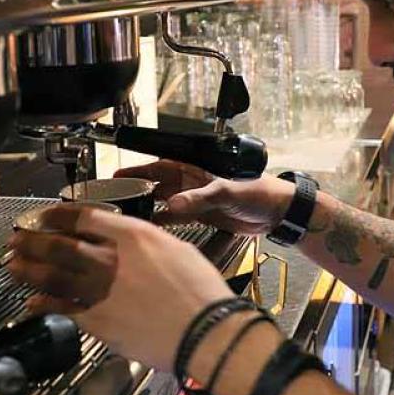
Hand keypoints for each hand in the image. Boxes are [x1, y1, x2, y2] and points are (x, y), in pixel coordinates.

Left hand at [7, 203, 232, 370]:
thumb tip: (133, 245)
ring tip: (13, 266)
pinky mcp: (97, 321)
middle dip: (34, 241)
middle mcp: (110, 259)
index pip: (85, 218)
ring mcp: (100, 290)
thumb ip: (147, 244)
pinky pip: (61, 309)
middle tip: (18, 240)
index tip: (45, 217)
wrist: (204, 329)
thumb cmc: (201, 291)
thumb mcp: (178, 249)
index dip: (59, 216)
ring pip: (53, 275)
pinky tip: (32, 304)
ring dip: (29, 269)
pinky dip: (43, 305)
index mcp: (133, 236)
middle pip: (60, 244)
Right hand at [114, 160, 292, 234]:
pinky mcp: (202, 215)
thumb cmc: (259, 189)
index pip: (159, 165)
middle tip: (115, 200)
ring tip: (127, 216)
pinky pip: (176, 218)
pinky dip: (164, 223)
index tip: (118, 177)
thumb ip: (200, 197)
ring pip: (164, 202)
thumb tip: (174, 204)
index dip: (138, 171)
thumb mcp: (227, 190)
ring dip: (148, 208)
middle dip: (137, 191)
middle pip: (157, 184)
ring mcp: (195, 199)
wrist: (277, 211)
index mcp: (195, 167)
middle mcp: (192, 181)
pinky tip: (151, 228)